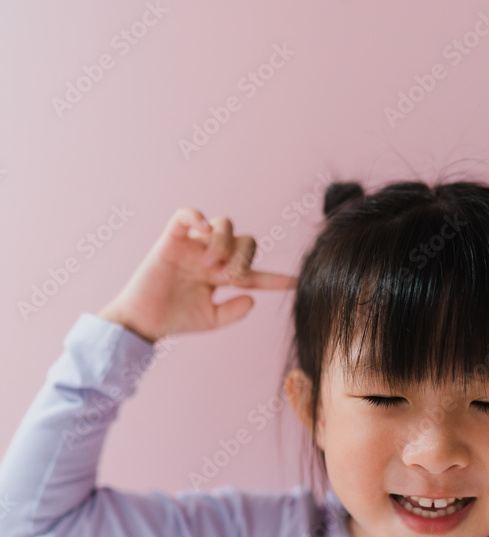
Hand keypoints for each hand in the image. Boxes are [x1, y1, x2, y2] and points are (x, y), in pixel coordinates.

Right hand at [97, 207, 296, 342]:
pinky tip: (205, 233)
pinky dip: (197, 217)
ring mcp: (193, 245)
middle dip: (244, 258)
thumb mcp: (211, 320)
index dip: (276, 278)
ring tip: (211, 267)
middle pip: (246, 241)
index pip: (256, 273)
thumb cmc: (176, 319)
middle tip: (228, 278)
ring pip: (224, 224)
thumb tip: (252, 298)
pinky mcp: (172, 239)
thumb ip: (234, 311)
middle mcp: (212, 256)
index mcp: (223, 276)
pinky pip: (186, 214)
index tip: (296, 283)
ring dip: (225, 244)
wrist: (145, 321)